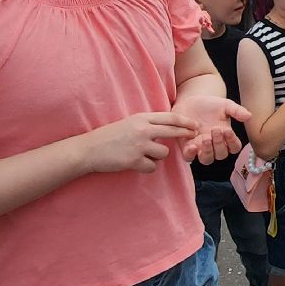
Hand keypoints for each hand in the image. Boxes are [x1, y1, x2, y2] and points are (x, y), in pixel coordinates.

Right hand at [85, 112, 200, 173]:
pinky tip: (135, 164)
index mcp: (141, 118)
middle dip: (185, 134)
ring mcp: (139, 145)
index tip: (195, 124)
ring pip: (163, 153)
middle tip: (194, 136)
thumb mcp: (129, 123)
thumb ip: (147, 124)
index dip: (185, 121)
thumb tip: (168, 127)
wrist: (89, 149)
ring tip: (142, 155)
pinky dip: (146, 167)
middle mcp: (142, 130)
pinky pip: (152, 166)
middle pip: (173, 131)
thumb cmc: (109, 136)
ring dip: (157, 156)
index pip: (171, 118)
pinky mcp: (134, 160)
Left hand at [173, 95, 250, 164]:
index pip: (234, 147)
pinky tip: (193, 145)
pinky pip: (189, 157)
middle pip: (221, 154)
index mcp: (226, 137)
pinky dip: (191, 154)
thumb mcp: (225, 105)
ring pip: (207, 160)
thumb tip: (249, 116)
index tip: (228, 130)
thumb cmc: (210, 105)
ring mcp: (201, 148)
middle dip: (219, 143)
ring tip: (206, 138)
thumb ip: (237, 111)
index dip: (232, 142)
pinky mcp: (187, 147)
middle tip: (216, 129)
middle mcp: (214, 145)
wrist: (191, 101)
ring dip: (208, 151)